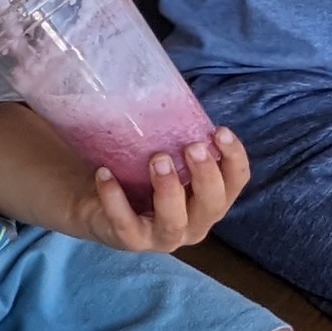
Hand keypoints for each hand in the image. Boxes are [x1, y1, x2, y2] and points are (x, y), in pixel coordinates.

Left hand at [70, 127, 250, 251]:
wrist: (97, 202)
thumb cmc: (139, 172)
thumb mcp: (163, 151)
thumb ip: (176, 133)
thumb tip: (172, 90)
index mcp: (208, 199)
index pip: (235, 183)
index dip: (234, 159)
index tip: (220, 131)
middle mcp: (193, 223)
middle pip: (212, 206)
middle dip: (206, 176)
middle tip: (192, 147)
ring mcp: (161, 236)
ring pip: (173, 223)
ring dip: (168, 190)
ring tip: (157, 159)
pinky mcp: (129, 240)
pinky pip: (125, 225)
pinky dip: (115, 199)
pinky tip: (105, 172)